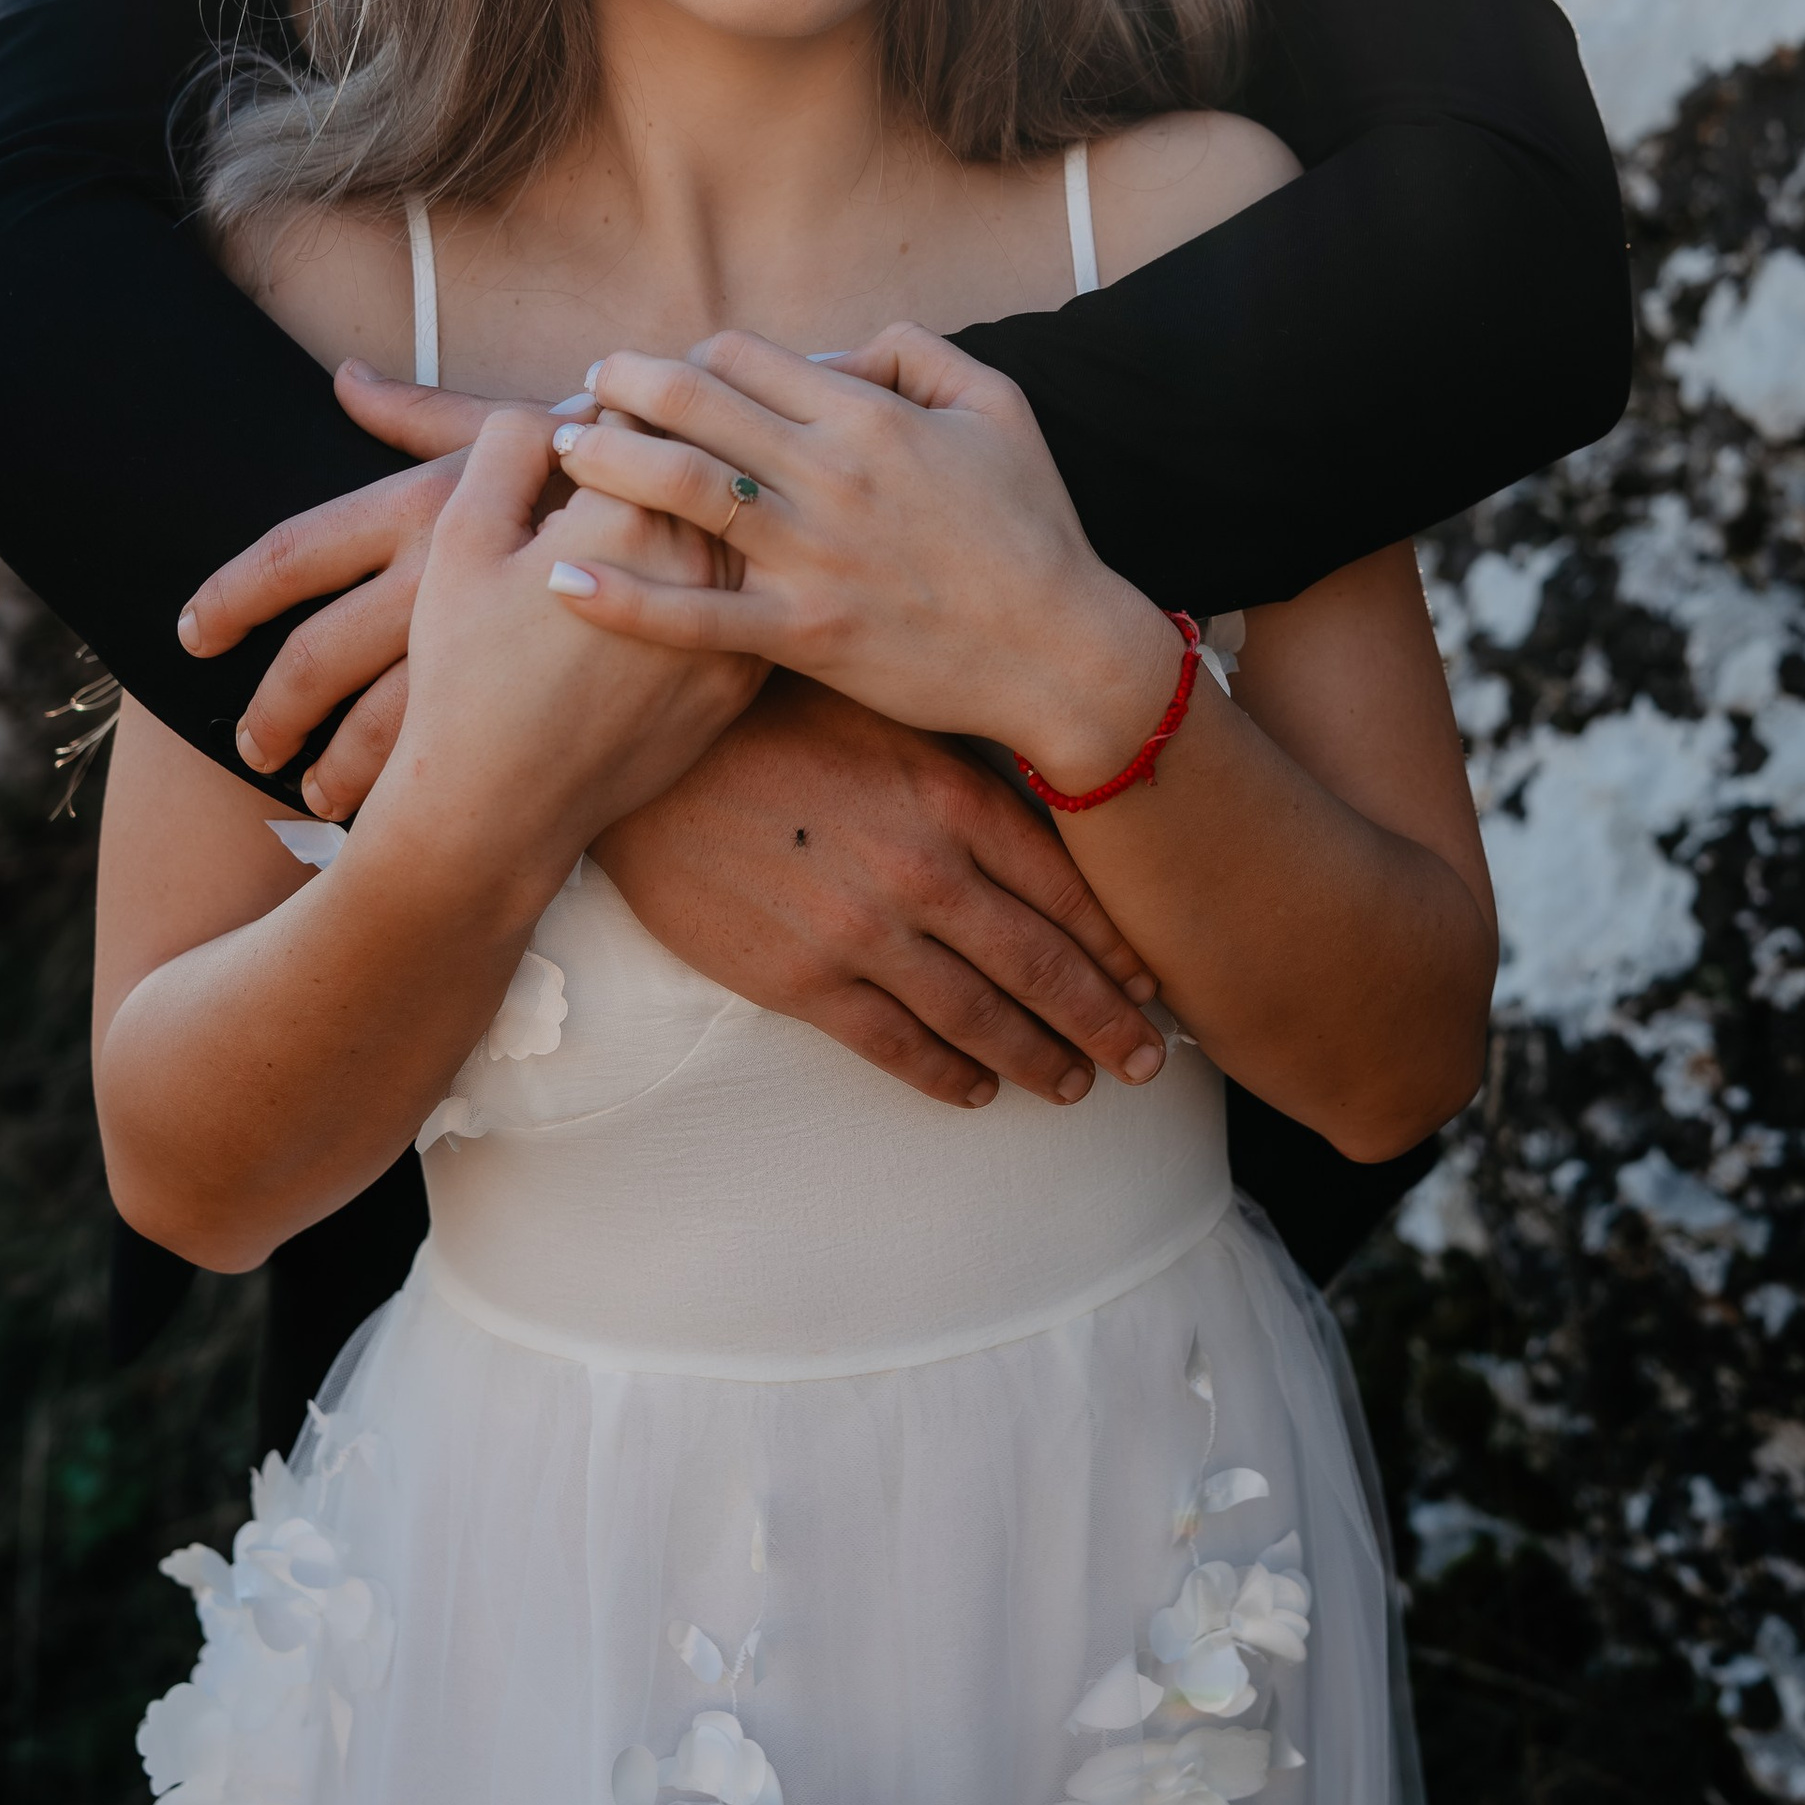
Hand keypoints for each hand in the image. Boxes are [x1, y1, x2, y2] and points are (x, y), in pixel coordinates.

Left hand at [176, 360, 588, 816]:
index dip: (228, 597)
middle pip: (315, 657)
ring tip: (312, 794)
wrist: (730, 527)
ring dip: (334, 768)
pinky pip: (450, 765)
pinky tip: (397, 818)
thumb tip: (346, 380)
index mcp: (419, 510)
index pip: (290, 555)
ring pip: (376, 727)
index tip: (192, 634)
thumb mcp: (520, 435)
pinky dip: (410, 796)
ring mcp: (485, 649)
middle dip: (274, 709)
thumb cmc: (610, 475)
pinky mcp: (536, 705)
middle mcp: (437, 580)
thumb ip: (426, 416)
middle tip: (253, 741)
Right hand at [365, 407, 759, 903]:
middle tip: (639, 441)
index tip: (596, 415)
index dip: (613, 406)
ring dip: (713, 505)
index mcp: (632, 515)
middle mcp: (703, 565)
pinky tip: (689, 579)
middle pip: (710, 464)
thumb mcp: (462, 539)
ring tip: (666, 505)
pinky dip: (734, 575)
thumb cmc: (467, 670)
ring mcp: (734, 627)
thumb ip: (512, 444)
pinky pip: (753, 599)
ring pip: (741, 529)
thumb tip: (570, 402)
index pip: (645, 415)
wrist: (500, 805)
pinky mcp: (746, 681)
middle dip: (676, 444)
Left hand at [550, 328, 1180, 787]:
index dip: (690, 357)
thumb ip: (915, 353)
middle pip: (695, 407)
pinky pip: (696, 615)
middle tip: (583, 389)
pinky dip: (621, 598)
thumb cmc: (1034, 526)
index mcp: (871, 417)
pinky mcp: (805, 636)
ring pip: (682, 490)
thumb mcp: (998, 405)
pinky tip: (561, 578)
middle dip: (624, 387)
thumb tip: (834, 350)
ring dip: (606, 460)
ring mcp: (814, 558)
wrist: (1064, 650)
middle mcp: (833, 477)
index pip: (745, 358)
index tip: (659, 373)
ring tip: (561, 448)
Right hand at [594, 679, 1167, 1109]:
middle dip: (1107, 1021)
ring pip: (980, 1019)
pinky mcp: (801, 979)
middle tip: (1150, 1059)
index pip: (1068, 890)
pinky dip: (946, 1076)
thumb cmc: (774, 713)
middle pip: (1044, 967)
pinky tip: (977, 1091)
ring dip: (1040, 1060)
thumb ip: (964, 770)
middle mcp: (924, 872)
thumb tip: (1049, 806)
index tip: (1156, 982)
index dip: (1120, 947)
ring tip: (1075, 1085)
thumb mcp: (888, 715)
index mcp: (955, 798)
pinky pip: (895, 1046)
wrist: (649, 751)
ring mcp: (864, 933)